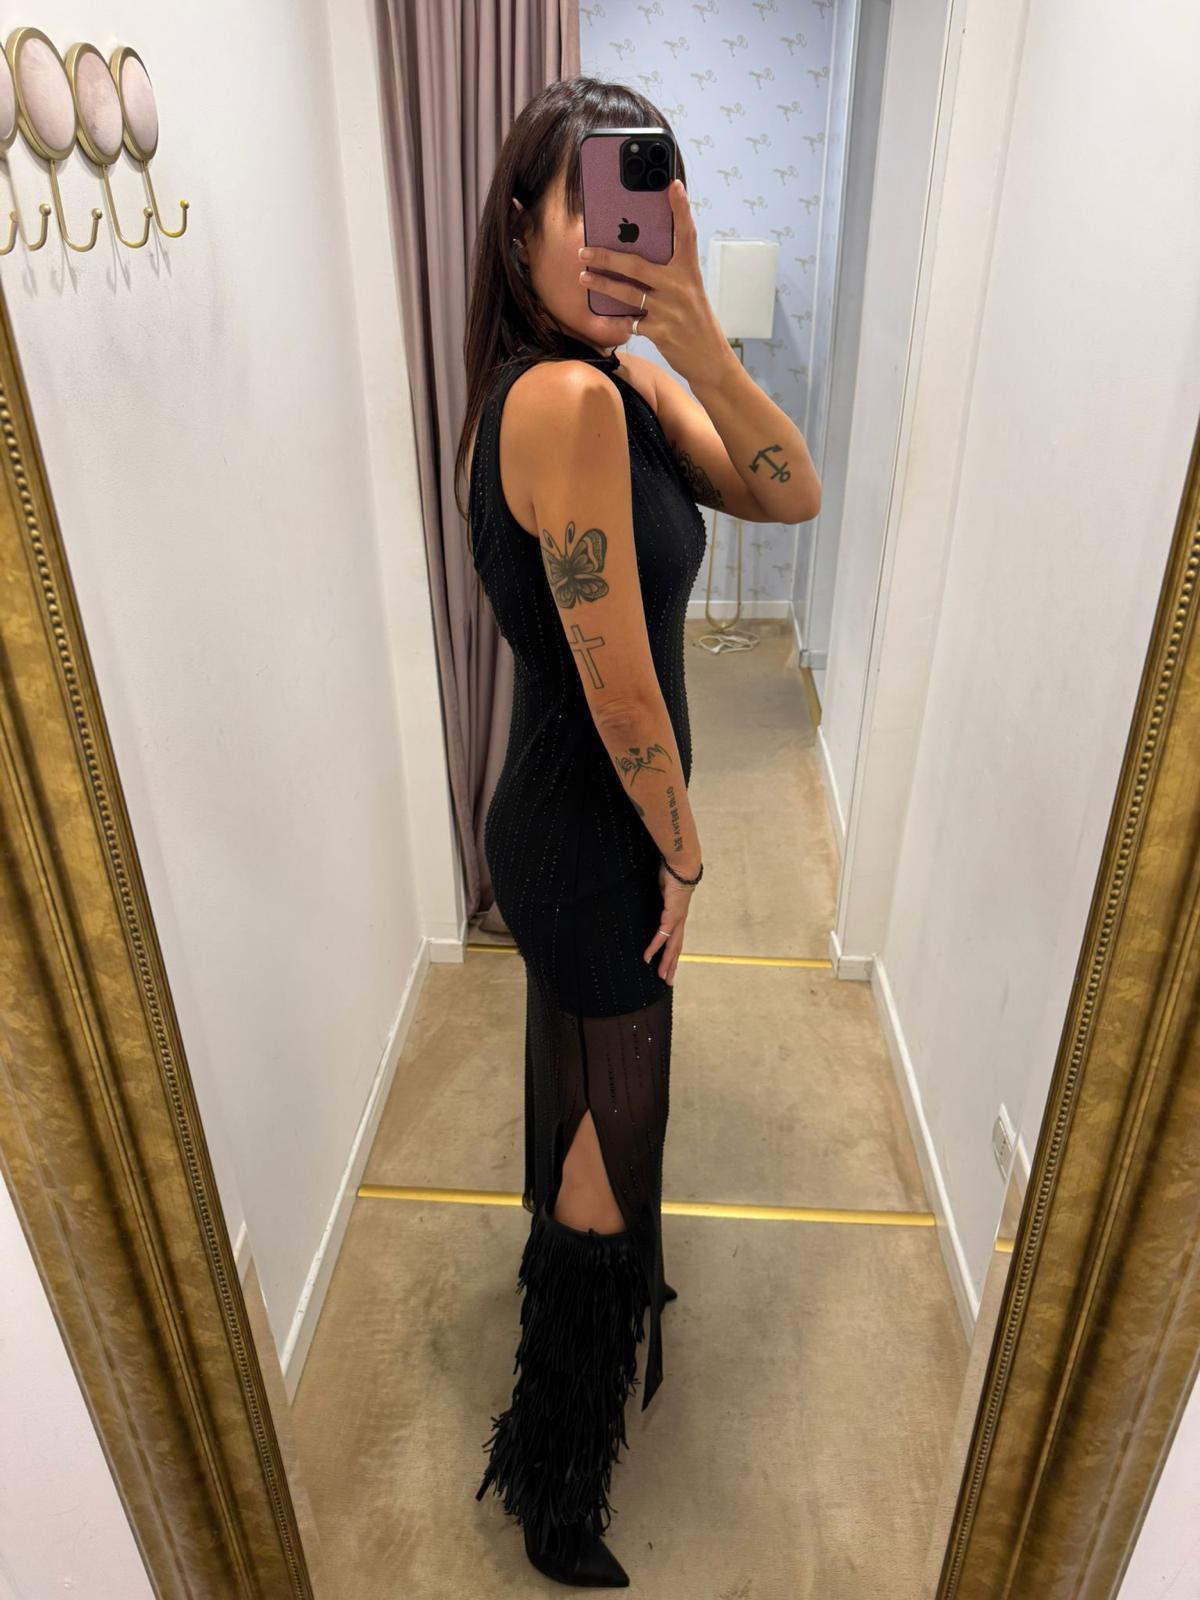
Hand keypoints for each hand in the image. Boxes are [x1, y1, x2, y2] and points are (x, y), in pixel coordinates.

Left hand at [577, 179, 729, 386]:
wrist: (710, 359)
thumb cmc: (695, 321)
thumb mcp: (689, 292)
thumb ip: (668, 275)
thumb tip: (635, 258)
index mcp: (689, 272)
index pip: (686, 234)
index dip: (681, 209)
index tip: (673, 185)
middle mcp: (680, 287)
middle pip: (637, 265)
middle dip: (607, 257)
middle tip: (584, 250)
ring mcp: (669, 310)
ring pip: (627, 292)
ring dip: (602, 284)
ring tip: (584, 276)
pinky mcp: (660, 331)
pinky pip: (629, 321)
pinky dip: (615, 319)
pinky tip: (601, 314)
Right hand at [643, 859, 695, 984]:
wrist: (682, 865)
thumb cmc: (673, 873)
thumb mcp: (665, 889)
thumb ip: (662, 896)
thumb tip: (658, 894)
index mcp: (678, 916)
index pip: (676, 939)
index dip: (672, 953)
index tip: (668, 965)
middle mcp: (680, 921)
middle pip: (676, 948)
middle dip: (672, 966)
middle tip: (668, 981)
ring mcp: (677, 919)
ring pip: (672, 947)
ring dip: (666, 963)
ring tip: (661, 977)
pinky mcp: (672, 916)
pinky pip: (662, 936)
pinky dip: (655, 947)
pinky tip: (648, 957)